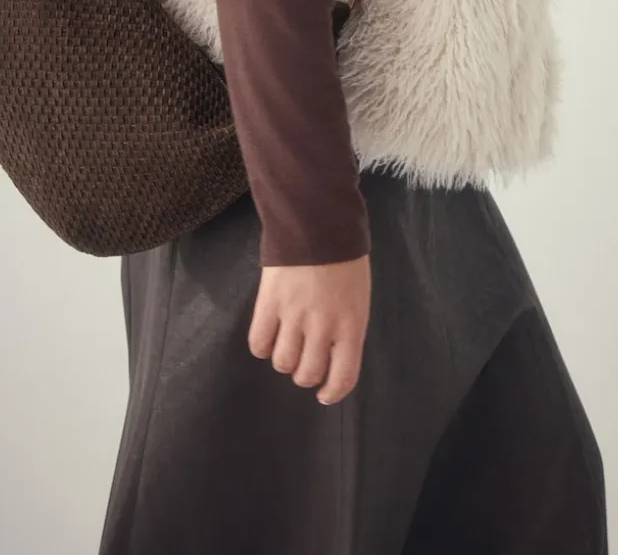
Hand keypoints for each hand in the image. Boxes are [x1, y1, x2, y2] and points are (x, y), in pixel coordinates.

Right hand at [247, 254, 370, 404]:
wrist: (318, 222)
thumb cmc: (345, 257)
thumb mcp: (358, 295)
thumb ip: (347, 326)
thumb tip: (334, 354)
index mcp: (351, 324)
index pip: (343, 376)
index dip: (333, 392)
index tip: (325, 395)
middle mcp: (323, 326)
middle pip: (307, 374)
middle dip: (306, 374)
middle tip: (305, 360)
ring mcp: (294, 316)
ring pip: (282, 363)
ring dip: (285, 359)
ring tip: (288, 343)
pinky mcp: (268, 304)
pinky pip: (259, 344)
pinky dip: (263, 346)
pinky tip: (269, 334)